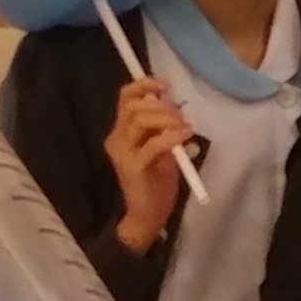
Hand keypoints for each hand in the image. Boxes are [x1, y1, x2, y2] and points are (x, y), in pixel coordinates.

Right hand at [104, 78, 195, 252]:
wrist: (148, 215)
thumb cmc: (156, 182)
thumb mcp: (161, 150)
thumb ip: (161, 128)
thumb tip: (172, 106)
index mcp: (121, 132)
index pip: (124, 98)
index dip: (142, 85)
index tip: (164, 85)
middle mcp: (116, 139)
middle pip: (133, 106)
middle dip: (160, 105)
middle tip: (180, 116)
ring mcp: (121, 152)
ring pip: (140, 120)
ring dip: (167, 118)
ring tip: (184, 127)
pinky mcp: (132, 166)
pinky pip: (153, 144)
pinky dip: (171, 136)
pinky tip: (185, 135)